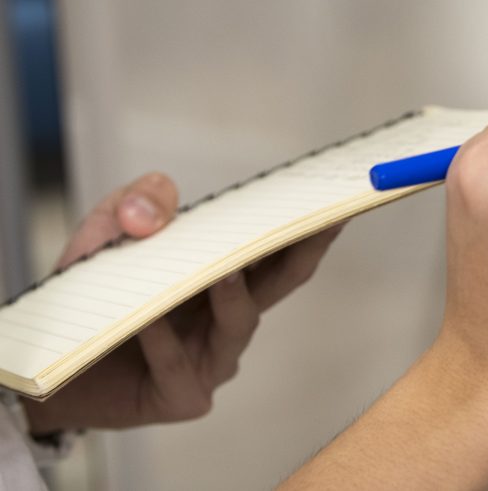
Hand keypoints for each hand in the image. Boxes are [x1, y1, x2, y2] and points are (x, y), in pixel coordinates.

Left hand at [22, 172, 340, 432]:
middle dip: (305, 248)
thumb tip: (152, 210)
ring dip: (233, 294)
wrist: (48, 369)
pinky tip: (145, 320)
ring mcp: (212, 359)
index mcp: (224, 275)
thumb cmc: (93, 301)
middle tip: (317, 219)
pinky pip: (179, 364)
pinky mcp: (183, 396)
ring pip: (239, 322)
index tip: (335, 195)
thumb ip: (129, 206)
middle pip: (283, 280)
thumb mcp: (103, 236)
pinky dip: (163, 340)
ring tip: (223, 270)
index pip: (275, 244)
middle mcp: (229, 316)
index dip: (309, 220)